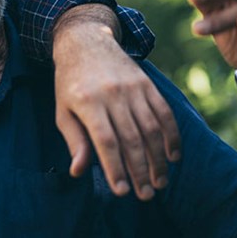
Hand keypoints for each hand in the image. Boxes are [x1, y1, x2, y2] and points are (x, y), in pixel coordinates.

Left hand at [53, 17, 180, 200]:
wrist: (86, 42)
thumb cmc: (71, 83)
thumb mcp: (63, 111)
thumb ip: (74, 141)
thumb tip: (78, 171)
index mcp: (87, 102)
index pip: (106, 141)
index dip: (115, 168)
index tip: (122, 191)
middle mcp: (112, 94)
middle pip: (131, 139)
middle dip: (140, 171)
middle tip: (145, 195)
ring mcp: (133, 88)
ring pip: (151, 129)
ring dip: (158, 159)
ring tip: (160, 183)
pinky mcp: (147, 84)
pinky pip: (164, 113)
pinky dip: (172, 136)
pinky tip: (173, 156)